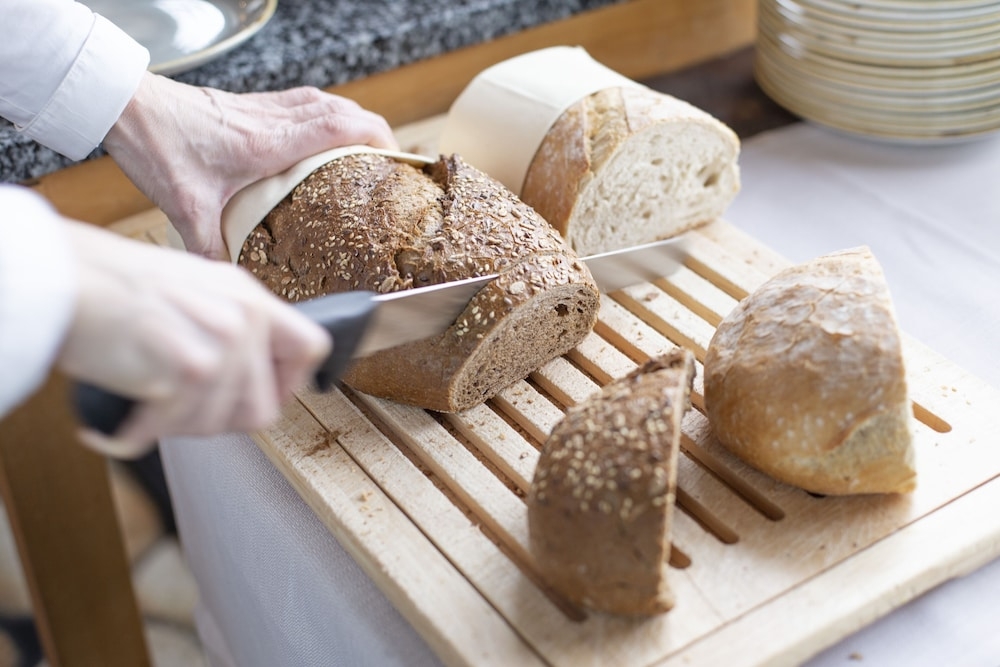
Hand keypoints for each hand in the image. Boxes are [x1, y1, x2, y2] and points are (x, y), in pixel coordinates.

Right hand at [56, 221, 330, 456]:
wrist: (66, 280)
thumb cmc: (115, 291)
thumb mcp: (193, 293)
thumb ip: (231, 327)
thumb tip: (254, 379)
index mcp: (250, 297)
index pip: (312, 347)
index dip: (289, 385)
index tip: (257, 397)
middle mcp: (245, 316)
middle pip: (264, 409)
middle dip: (218, 420)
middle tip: (178, 409)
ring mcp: (223, 339)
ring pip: (220, 424)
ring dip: (177, 427)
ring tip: (147, 405)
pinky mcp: (193, 365)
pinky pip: (182, 425)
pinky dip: (145, 432)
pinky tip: (128, 420)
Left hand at [103, 73, 397, 259]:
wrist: (126, 104)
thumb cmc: (157, 146)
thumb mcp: (185, 207)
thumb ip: (208, 247)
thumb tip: (227, 284)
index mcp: (269, 142)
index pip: (341, 127)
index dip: (377, 138)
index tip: (395, 159)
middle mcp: (273, 119)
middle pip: (343, 109)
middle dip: (374, 131)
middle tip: (386, 159)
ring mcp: (262, 107)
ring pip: (325, 100)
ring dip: (350, 119)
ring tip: (363, 146)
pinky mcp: (250, 104)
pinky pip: (302, 101)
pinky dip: (324, 114)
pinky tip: (318, 134)